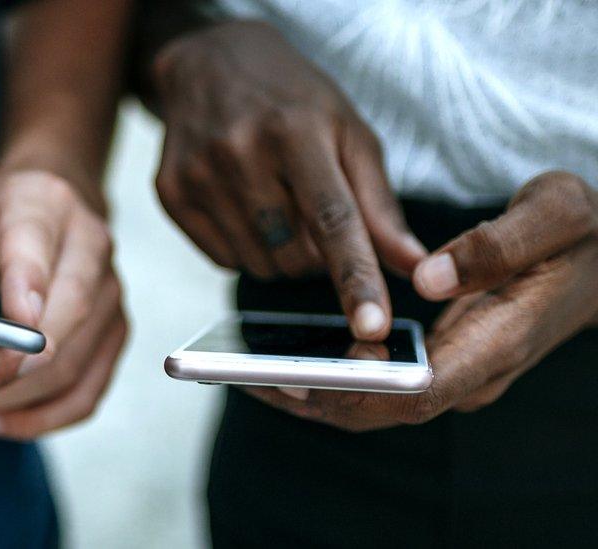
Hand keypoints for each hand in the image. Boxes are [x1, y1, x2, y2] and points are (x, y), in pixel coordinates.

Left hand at [0, 169, 126, 438]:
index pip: (37, 249)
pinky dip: (40, 417)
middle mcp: (91, 248)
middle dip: (11, 364)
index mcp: (45, 206)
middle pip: (67, 317)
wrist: (54, 207)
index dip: (24, 290)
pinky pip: (85, 394)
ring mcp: (112, 294)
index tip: (5, 329)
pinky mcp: (115, 334)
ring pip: (74, 365)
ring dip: (15, 398)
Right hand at [151, 20, 426, 339]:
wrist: (210, 64)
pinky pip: (224, 261)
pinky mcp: (170, 194)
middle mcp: (238, 152)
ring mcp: (197, 175)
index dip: (355, 278)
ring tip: (279, 204)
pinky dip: (247, 249)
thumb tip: (414, 267)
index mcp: (295, 131)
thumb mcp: (348, 133)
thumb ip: (380, 205)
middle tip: (314, 211)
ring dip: (283, 254)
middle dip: (317, 254)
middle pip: (295, 255)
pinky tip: (246, 207)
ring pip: (259, 266)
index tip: (373, 327)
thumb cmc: (293, 100)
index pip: (332, 220)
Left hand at [247, 172, 597, 430]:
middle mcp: (472, 372)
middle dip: (315, 397)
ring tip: (244, 370)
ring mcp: (455, 373)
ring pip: (375, 403)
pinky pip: (376, 384)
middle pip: (384, 408)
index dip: (359, 388)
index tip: (304, 376)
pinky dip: (328, 378)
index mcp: (499, 339)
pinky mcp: (438, 362)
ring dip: (311, 393)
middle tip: (246, 374)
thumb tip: (425, 278)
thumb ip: (499, 242)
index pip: (423, 389)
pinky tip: (284, 359)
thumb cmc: (579, 233)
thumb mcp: (558, 212)